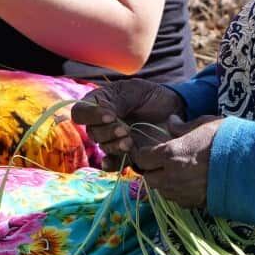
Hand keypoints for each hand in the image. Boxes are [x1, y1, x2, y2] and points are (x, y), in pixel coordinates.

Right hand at [72, 80, 186, 170]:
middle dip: (107, 131)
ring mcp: (113, 140)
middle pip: (92, 132)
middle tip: (125, 129)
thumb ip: (117, 101)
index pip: (81, 112)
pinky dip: (111, 164)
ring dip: (113, 145)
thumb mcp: (133, 90)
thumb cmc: (151, 96)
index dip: (91, 115)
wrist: (174, 109)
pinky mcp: (126, 154)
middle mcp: (102, 124)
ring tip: (129, 141)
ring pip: (103, 147)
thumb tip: (103, 114)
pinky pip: (112, 163)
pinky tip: (117, 161)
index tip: (110, 115)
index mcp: (99, 104)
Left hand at [133, 115, 222, 207]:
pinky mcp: (193, 204)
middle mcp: (171, 176)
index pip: (142, 158)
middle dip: (152, 170)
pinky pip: (177, 199)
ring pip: (162, 191)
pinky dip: (178, 191)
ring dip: (164, 182)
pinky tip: (189, 182)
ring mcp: (181, 193)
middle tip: (162, 162)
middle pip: (148, 178)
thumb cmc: (226, 140)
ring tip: (177, 172)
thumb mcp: (203, 125)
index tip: (148, 151)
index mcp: (170, 154)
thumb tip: (170, 122)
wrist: (248, 167)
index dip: (143, 154)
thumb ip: (182, 126)